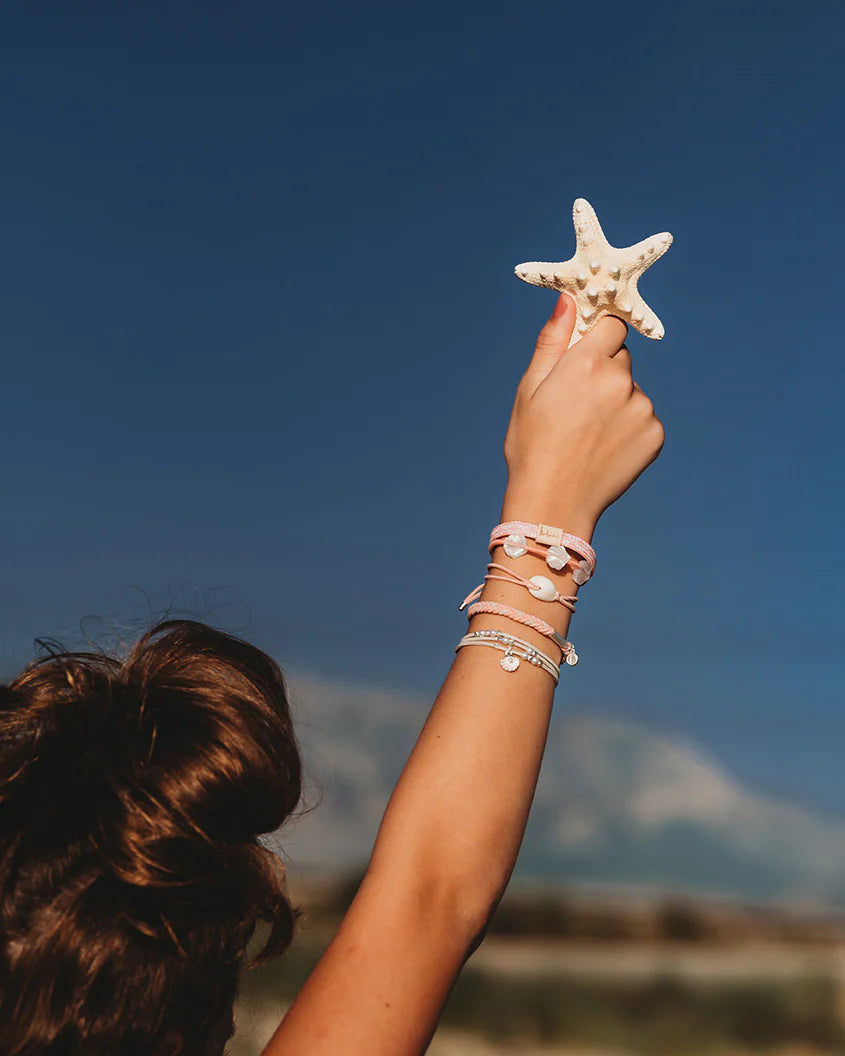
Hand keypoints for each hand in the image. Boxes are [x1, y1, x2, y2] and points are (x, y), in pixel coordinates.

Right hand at [502, 294, 664, 537]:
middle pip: (621, 359)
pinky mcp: (655, 434)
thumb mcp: (529, 389)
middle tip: (577, 409)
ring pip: (632, 390)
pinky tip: (604, 448)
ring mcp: (641, 408)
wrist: (553, 502)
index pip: (611, 326)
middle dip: (603, 373)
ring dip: (616, 403)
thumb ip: (553, 340)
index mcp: (586, 363)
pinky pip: (644, 418)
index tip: (581, 362)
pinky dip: (629, 429)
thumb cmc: (532, 445)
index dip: (596, 341)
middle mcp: (619, 380)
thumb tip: (568, 299)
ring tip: (588, 435)